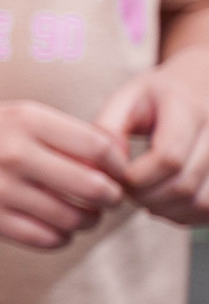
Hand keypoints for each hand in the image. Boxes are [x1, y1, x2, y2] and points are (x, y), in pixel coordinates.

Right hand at [0, 99, 122, 249]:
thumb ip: (59, 135)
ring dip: (86, 221)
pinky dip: (59, 237)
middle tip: (105, 199)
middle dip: (109, 199)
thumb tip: (112, 165)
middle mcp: (14, 153)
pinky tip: (53, 228)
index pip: (100, 148)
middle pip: (94, 188)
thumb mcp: (10, 115)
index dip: (119, 166)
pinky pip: (44, 239)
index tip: (117, 172)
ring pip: (73, 219)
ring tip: (80, 215)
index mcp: (24, 119)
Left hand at [95, 48, 208, 223]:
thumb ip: (108, 128)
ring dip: (164, 209)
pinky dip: (182, 215)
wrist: (200, 89)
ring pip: (201, 203)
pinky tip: (162, 201)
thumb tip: (104, 166)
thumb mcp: (126, 99)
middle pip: (183, 185)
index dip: (136, 178)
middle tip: (125, 190)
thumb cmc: (155, 98)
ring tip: (142, 195)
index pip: (168, 158)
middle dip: (145, 197)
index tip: (116, 176)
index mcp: (189, 109)